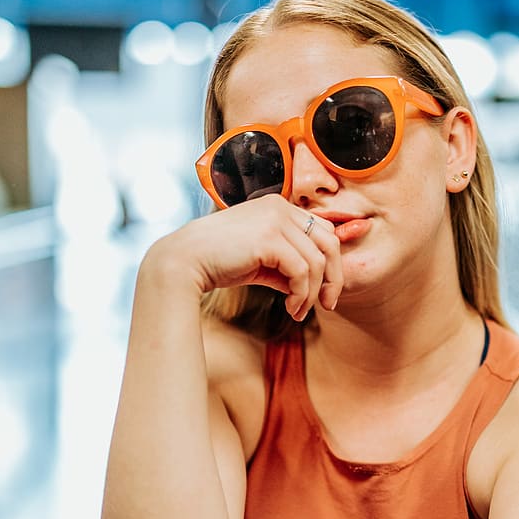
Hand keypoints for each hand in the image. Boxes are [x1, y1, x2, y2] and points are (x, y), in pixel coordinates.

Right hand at [160, 195, 342, 319]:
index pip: (322, 230)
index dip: (331, 261)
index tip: (323, 291)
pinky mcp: (269, 238)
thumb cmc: (219, 262)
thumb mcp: (262, 261)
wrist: (184, 262)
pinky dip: (302, 294)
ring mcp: (275, 220)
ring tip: (298, 312)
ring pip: (317, 261)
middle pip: (329, 242)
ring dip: (312, 293)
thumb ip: (289, 266)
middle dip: (334, 277)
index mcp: (278, 206)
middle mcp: (280, 207)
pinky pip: (302, 271)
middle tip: (327, 305)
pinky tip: (291, 309)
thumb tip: (317, 286)